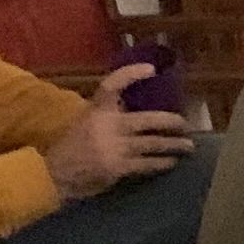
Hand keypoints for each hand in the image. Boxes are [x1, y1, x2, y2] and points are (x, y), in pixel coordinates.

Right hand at [45, 68, 196, 199]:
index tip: (151, 69)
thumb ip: (108, 114)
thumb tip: (138, 107)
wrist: (55, 173)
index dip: (131, 74)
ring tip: (188, 145)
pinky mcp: (118, 167)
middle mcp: (107, 125)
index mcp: (96, 110)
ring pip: (154, 143)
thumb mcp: (86, 121)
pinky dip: (163, 162)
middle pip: (148, 119)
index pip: (112, 85)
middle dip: (172, 122)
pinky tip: (172, 162)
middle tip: (185, 124)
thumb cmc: (73, 146)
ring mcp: (114, 147)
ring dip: (175, 144)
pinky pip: (148, 163)